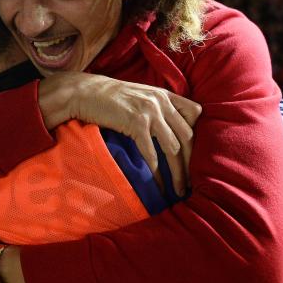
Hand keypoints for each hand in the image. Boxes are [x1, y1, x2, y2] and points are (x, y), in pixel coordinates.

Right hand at [38, 72, 200, 195]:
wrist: (85, 92)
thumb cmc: (109, 98)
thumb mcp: (139, 95)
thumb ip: (156, 106)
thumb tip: (168, 128)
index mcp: (164, 94)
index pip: (195, 112)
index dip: (197, 134)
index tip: (193, 154)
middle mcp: (161, 102)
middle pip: (188, 136)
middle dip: (191, 162)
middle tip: (190, 182)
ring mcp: (150, 112)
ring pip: (173, 148)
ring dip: (177, 173)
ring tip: (178, 190)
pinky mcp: (136, 123)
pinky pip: (152, 153)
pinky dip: (156, 172)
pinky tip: (158, 184)